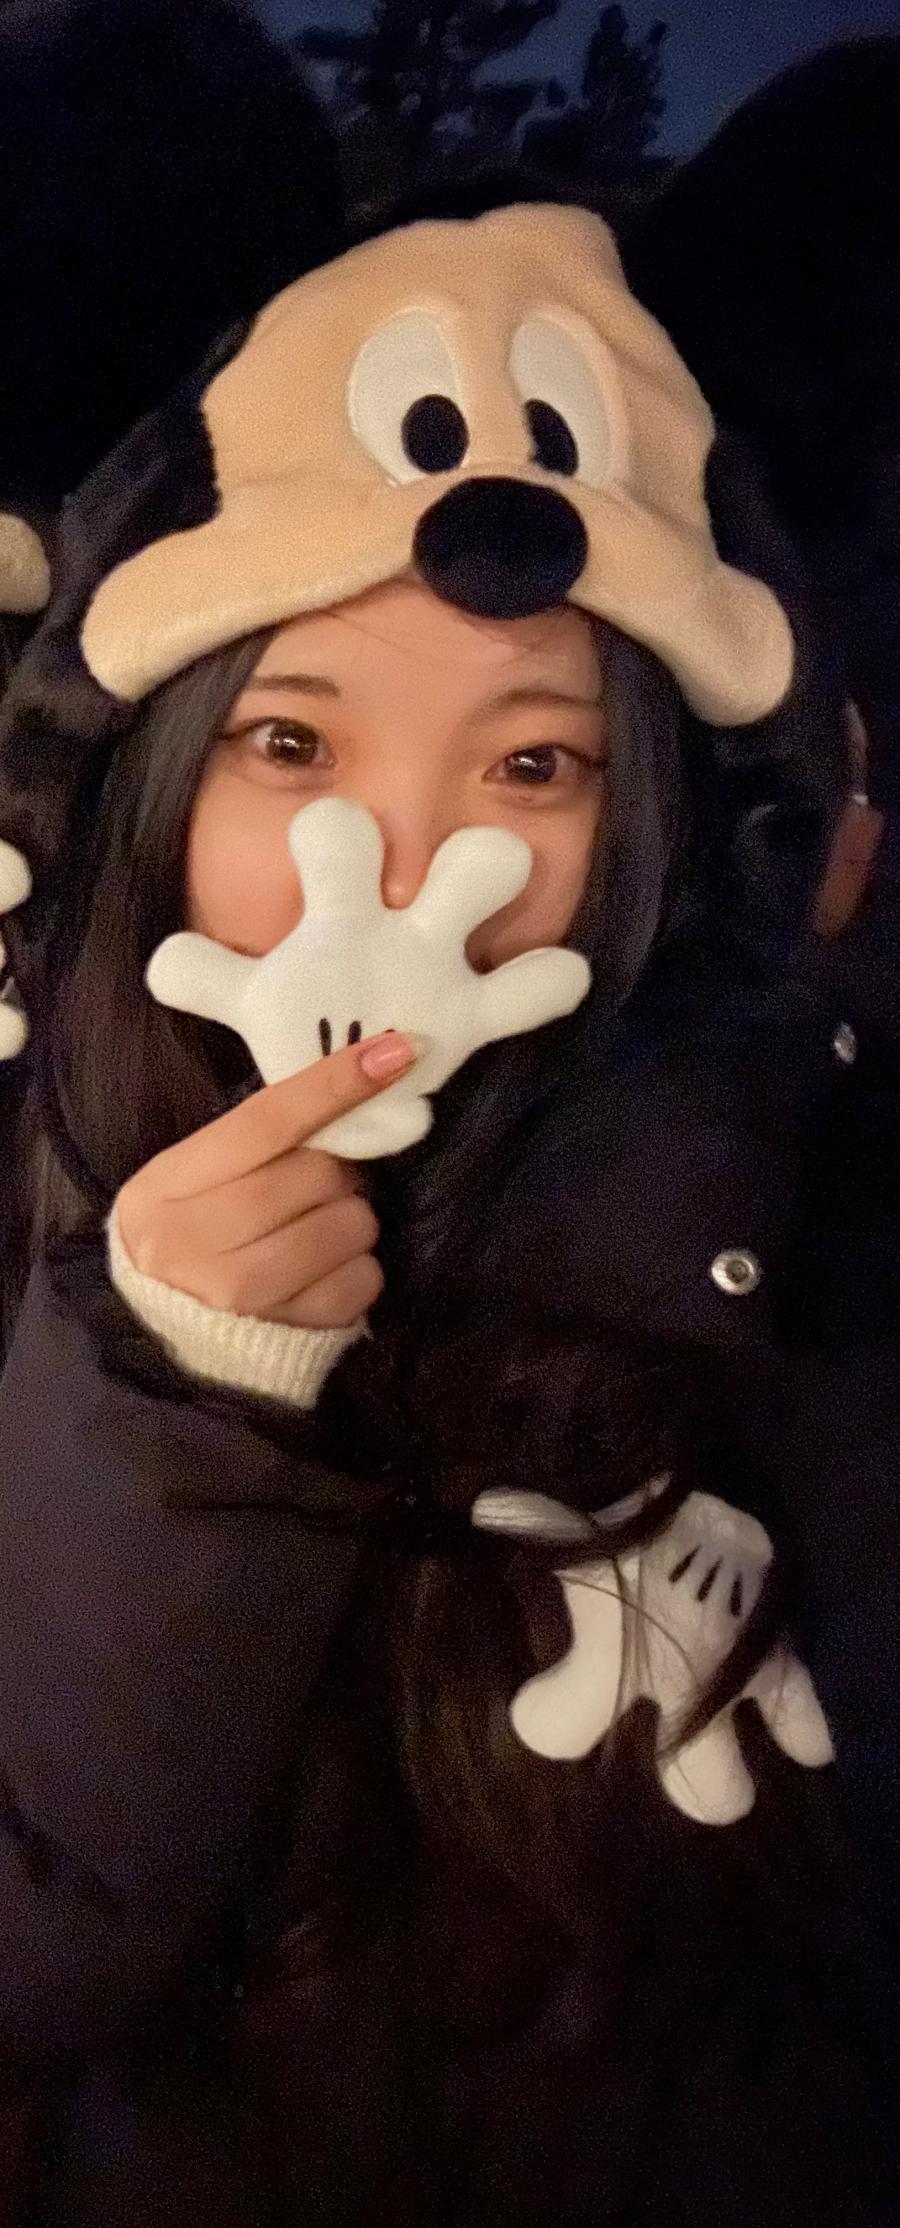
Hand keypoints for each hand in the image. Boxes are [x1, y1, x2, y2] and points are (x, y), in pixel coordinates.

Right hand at [114, 1033, 414, 1328]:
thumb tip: (348, 1099)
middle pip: (315, 1174)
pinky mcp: (283, 1333)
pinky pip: (360, 1283)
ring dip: (351, 1220)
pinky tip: (326, 1272)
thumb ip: (252, 1143)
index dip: (333, 1084)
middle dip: (338, 1172)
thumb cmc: (185, 1234)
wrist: (158, 1333)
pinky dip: (358, 1271)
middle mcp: (196, 1238)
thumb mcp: (189, 1179)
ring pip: (347, 1226)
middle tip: (323, 1183)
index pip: (265, 1120)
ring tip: (319, 1230)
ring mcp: (239, 1293)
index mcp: (168, 1184)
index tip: (394, 1052)